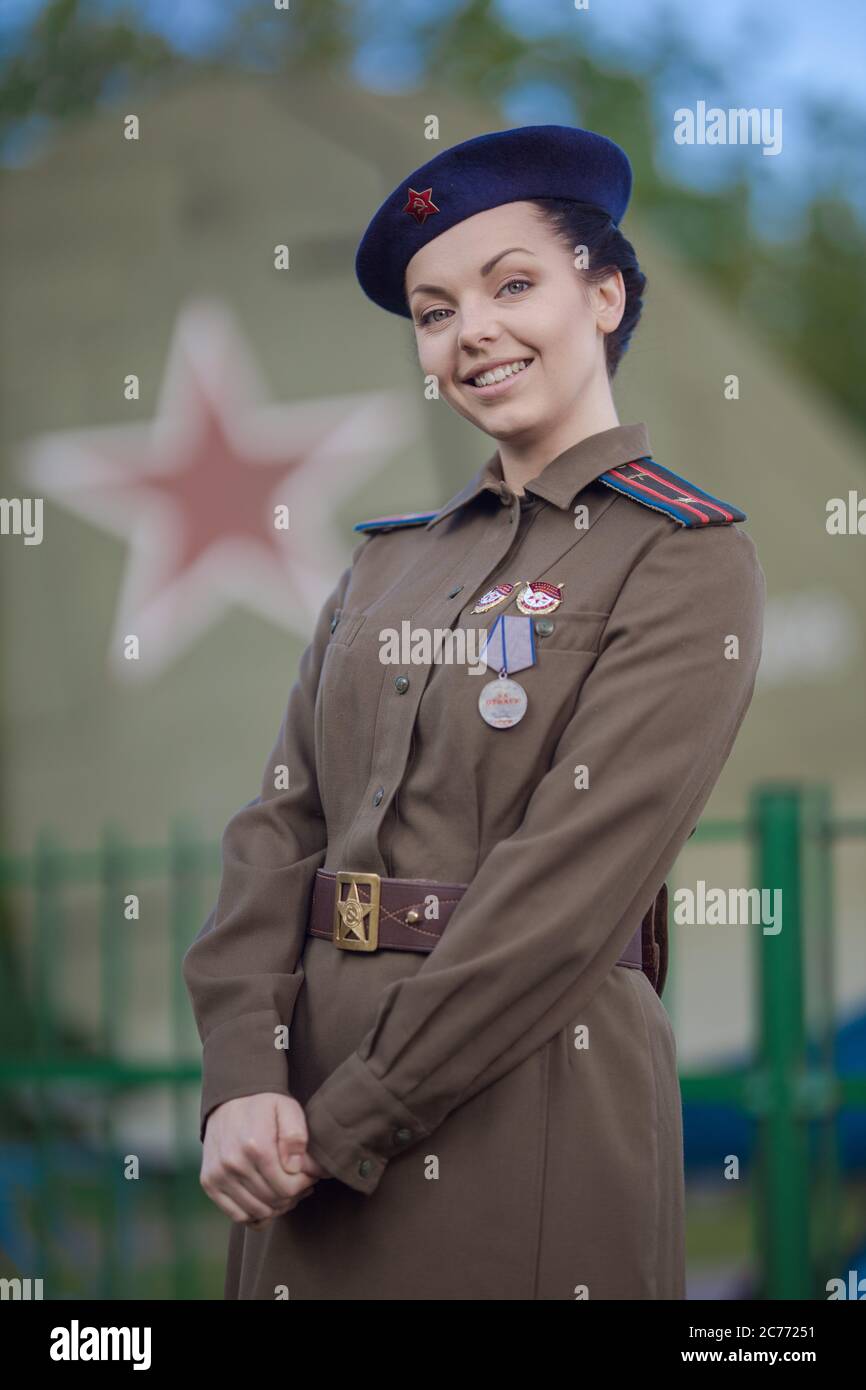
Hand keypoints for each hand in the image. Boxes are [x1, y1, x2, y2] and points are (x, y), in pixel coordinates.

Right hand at [200, 1092, 329, 1228]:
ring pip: (257, 1211)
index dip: (304, 1184)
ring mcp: (218, 1174)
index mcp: (256, 1145)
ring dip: (276, 1207)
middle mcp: (233, 1163)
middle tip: (301, 1183)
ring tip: (285, 1190)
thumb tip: (296, 1168)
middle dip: (293, 1195)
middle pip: (273, 1200)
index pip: (287, 1187)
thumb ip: (296, 1137)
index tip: (310, 1174)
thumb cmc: (265, 1105)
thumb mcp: (288, 1109)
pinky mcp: (209, 1182)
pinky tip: (266, 1200)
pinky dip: (255, 1214)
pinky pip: (237, 1215)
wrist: (230, 1098)